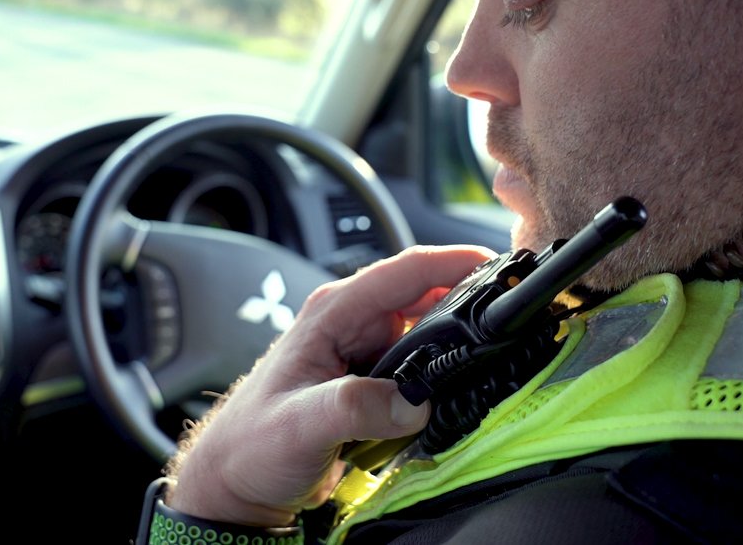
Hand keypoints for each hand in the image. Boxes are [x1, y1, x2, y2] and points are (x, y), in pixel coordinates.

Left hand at [165, 244, 497, 526]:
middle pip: (427, 296)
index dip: (456, 261)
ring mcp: (365, 352)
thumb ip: (356, 408)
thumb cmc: (250, 444)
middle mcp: (352, 323)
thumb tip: (412, 402)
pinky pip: (421, 368)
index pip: (406, 270)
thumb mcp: (301, 424)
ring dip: (458, 344)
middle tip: (509, 324)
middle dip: (470, 305)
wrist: (234, 482)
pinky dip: (444, 375)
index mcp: (333, 313)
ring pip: (429, 333)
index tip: (499, 268)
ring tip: (492, 358)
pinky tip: (460, 389)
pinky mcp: (374, 382)